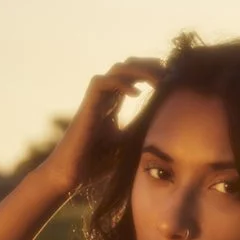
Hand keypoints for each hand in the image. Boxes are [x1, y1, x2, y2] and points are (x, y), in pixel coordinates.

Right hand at [30, 57, 165, 199]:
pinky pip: (101, 83)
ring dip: (137, 70)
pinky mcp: (86, 108)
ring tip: (157, 79)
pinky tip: (136, 94)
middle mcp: (103, 99)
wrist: (70, 174)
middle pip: (125, 68)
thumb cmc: (94, 163)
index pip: (130, 78)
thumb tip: (159, 126)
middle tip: (167, 70)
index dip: (148, 73)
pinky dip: (120, 83)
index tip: (168, 76)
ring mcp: (94, 101)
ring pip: (115, 70)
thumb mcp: (125, 144)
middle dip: (147, 65)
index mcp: (111, 105)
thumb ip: (137, 131)